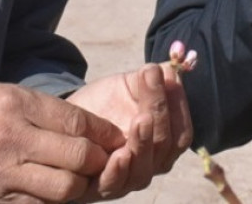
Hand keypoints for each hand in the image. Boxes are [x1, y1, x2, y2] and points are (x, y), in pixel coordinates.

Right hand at [0, 81, 123, 203]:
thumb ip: (41, 109)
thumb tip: (87, 126)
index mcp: (14, 105)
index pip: (77, 122)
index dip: (104, 133)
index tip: (116, 138)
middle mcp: (10, 139)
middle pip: (78, 157)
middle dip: (99, 162)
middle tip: (104, 162)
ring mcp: (0, 175)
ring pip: (63, 189)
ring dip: (78, 187)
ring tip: (79, 181)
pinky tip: (51, 195)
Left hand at [66, 63, 192, 199]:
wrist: (71, 120)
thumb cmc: (107, 103)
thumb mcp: (129, 84)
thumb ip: (151, 77)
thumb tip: (171, 64)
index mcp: (165, 142)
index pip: (181, 131)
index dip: (177, 105)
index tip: (164, 77)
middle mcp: (152, 164)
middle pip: (165, 147)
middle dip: (160, 117)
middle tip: (151, 94)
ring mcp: (129, 178)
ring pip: (144, 170)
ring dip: (143, 145)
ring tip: (140, 120)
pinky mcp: (101, 187)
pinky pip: (113, 184)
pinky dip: (118, 171)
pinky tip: (119, 154)